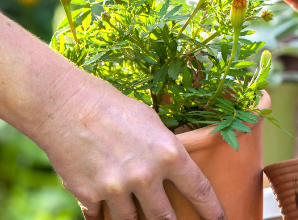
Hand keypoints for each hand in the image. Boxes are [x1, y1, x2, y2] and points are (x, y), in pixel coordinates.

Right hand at [37, 76, 225, 219]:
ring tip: (138, 216)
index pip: (200, 190)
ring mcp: (116, 188)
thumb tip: (175, 167)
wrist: (68, 106)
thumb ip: (166, 150)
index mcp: (169, 154)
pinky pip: (100, 218)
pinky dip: (103, 217)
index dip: (212, 210)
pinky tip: (105, 215)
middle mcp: (146, 175)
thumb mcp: (153, 123)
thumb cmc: (115, 108)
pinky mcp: (89, 195)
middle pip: (165, 217)